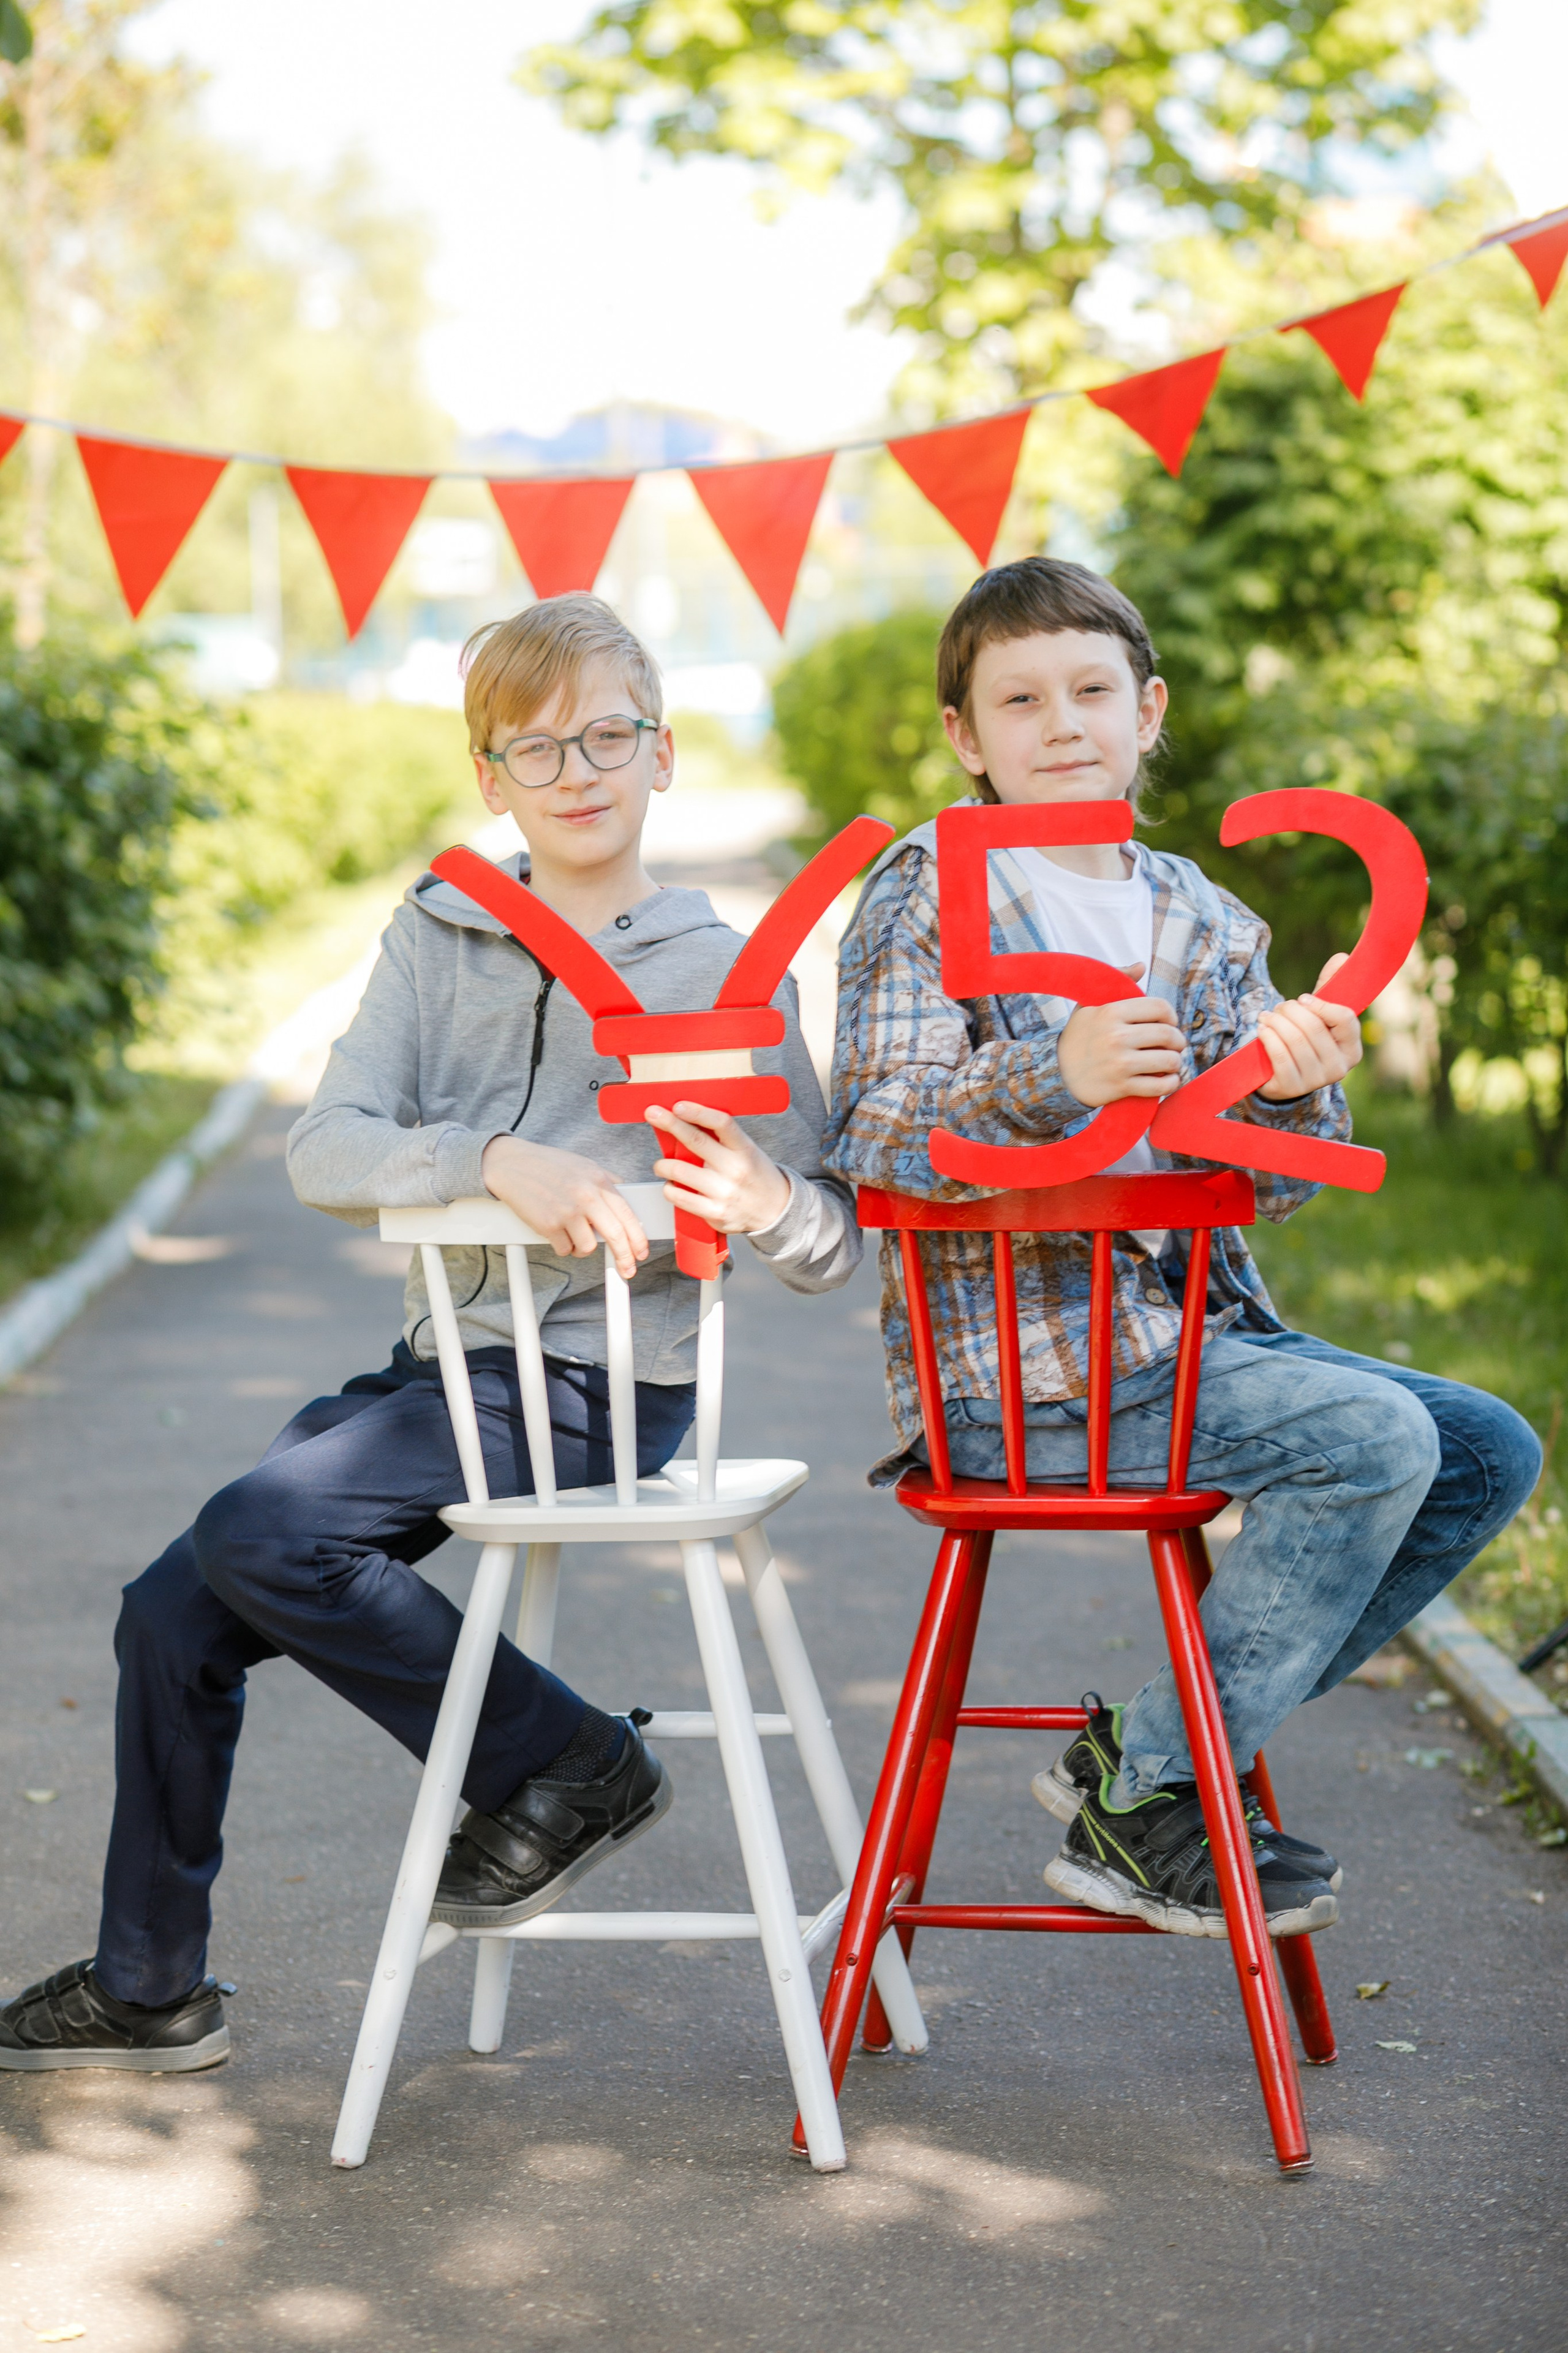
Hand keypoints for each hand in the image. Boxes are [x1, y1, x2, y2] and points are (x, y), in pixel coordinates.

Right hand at [480, 1135, 648, 1278]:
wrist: (512, 1164)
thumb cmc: (548, 1165)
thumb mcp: (584, 1166)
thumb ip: (607, 1181)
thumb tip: (627, 1198)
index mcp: (599, 1181)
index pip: (628, 1215)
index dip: (638, 1239)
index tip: (641, 1252)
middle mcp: (586, 1197)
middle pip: (615, 1236)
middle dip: (624, 1257)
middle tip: (627, 1269)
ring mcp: (566, 1212)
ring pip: (588, 1247)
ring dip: (582, 1247)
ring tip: (573, 1233)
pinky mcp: (547, 1225)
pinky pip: (564, 1249)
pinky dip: (563, 1246)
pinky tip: (556, 1231)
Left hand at [646, 1102, 791, 1234]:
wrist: (776, 1212)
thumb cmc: (755, 1176)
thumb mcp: (747, 1152)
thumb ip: (721, 1141)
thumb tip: (685, 1122)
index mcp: (745, 1150)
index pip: (722, 1124)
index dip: (698, 1112)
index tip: (678, 1105)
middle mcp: (735, 1170)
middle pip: (696, 1142)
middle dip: (670, 1124)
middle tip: (653, 1114)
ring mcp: (724, 1193)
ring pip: (679, 1171)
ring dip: (662, 1165)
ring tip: (661, 1165)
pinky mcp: (714, 1213)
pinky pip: (679, 1197)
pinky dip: (669, 1189)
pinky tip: (672, 1186)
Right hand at [1057, 962, 1186, 1106]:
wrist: (1057, 1074)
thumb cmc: (1079, 1037)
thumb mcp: (1089, 1004)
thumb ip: (1116, 981)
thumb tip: (1141, 965)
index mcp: (1110, 1012)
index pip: (1160, 1008)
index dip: (1171, 1016)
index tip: (1168, 1023)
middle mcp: (1115, 1037)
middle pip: (1168, 1034)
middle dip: (1178, 1041)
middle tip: (1175, 1045)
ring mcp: (1119, 1064)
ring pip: (1169, 1060)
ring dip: (1176, 1062)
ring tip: (1171, 1062)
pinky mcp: (1121, 1087)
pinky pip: (1160, 1086)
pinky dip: (1171, 1083)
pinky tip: (1169, 1080)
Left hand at [1255, 953, 1363, 1100]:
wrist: (1280, 1076)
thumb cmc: (1304, 1041)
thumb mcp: (1318, 1017)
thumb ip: (1329, 988)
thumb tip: (1341, 957)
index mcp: (1352, 1050)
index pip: (1345, 1019)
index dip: (1322, 1005)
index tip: (1303, 999)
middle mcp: (1339, 1069)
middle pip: (1314, 1028)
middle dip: (1291, 1011)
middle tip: (1279, 1007)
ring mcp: (1316, 1081)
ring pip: (1295, 1040)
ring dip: (1276, 1022)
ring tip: (1266, 1016)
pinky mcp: (1292, 1087)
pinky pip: (1280, 1056)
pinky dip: (1268, 1038)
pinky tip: (1262, 1030)